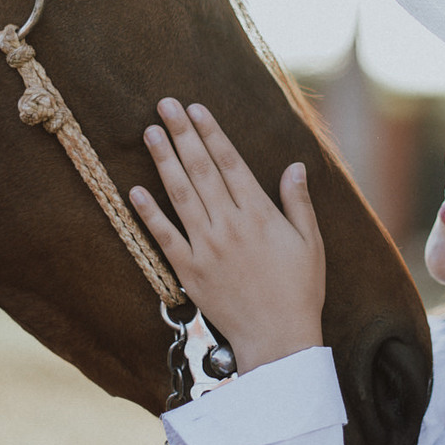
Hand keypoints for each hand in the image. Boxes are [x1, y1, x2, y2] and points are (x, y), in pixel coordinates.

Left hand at [129, 99, 325, 373]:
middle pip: (201, 170)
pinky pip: (164, 238)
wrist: (278, 340)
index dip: (211, 133)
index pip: (230, 163)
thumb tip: (294, 165)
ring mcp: (206, 248)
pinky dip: (148, 213)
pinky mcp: (190, 272)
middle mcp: (230, 225)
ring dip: (163, 161)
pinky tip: (134, 190)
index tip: (196, 109)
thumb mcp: (310, 243)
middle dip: (182, 134)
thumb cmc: (299, 290)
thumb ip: (298, 202)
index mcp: (259, 214)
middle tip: (165, 105)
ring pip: (180, 195)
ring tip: (150, 132)